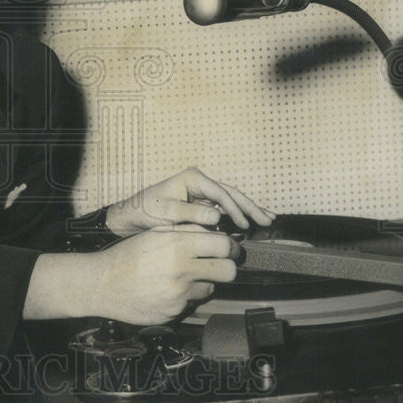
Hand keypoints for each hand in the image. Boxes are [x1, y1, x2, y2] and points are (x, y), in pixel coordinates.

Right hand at [91, 227, 240, 324]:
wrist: (102, 284)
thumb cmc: (128, 255)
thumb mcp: (155, 234)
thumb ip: (186, 232)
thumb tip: (215, 232)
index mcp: (177, 244)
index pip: (224, 244)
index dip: (230, 247)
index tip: (227, 248)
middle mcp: (181, 269)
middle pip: (229, 270)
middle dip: (227, 267)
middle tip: (218, 264)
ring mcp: (179, 293)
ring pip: (211, 288)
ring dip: (203, 283)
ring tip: (184, 277)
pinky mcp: (175, 311)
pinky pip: (192, 303)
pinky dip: (185, 297)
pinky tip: (167, 290)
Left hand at [105, 166, 273, 236]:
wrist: (133, 215)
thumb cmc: (147, 212)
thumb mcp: (166, 213)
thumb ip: (191, 214)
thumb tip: (217, 217)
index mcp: (193, 179)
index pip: (220, 193)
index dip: (234, 209)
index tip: (244, 224)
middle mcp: (200, 182)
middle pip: (231, 193)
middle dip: (250, 207)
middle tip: (268, 220)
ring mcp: (203, 192)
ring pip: (232, 199)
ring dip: (250, 210)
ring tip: (269, 219)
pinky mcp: (203, 203)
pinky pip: (225, 207)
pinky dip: (239, 214)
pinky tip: (253, 220)